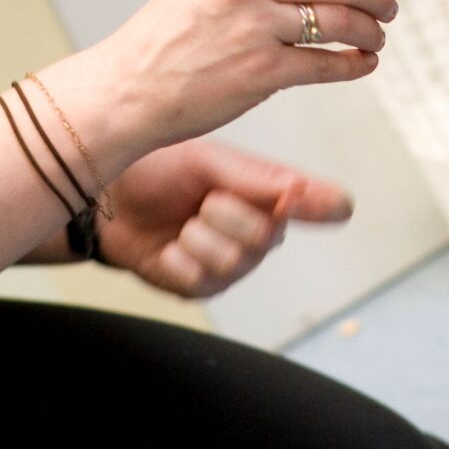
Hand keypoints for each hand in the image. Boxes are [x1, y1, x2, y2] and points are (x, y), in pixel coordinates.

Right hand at [41, 0, 396, 168]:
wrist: (129, 86)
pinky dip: (358, 65)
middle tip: (386, 6)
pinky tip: (361, 63)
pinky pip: (333, 65)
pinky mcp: (264, 71)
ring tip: (374, 38)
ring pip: (347, 21)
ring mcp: (258, 26)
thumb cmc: (173, 33)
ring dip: (374, 32)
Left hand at [97, 139, 351, 297]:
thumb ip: (272, 183)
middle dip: (223, 213)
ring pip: (232, 260)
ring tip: (182, 222)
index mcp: (275, 196)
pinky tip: (168, 246)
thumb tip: (343, 203)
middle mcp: (263, 233)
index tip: (276, 194)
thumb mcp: (214, 162)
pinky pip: (200, 279)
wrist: (106, 195)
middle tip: (202, 199)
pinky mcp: (202, 287)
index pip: (324, 207)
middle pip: (266, 237)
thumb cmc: (160, 169)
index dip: (305, 205)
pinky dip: (175, 258)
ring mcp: (234, 264)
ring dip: (195, 235)